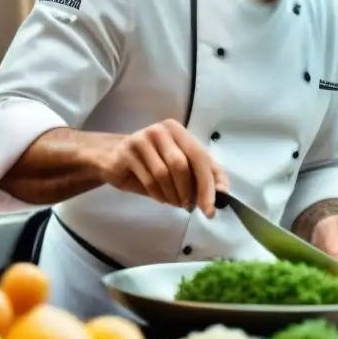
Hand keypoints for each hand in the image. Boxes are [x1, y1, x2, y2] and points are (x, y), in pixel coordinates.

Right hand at [98, 119, 229, 217]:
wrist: (113, 159)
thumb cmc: (151, 164)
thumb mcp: (179, 167)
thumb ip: (201, 175)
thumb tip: (224, 193)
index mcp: (179, 131)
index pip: (200, 157)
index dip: (209, 184)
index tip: (212, 208)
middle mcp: (162, 130)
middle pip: (182, 164)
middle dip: (191, 191)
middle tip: (191, 208)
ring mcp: (143, 138)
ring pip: (164, 173)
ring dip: (172, 195)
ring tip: (174, 202)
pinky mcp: (128, 150)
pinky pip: (148, 179)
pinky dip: (158, 195)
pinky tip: (160, 198)